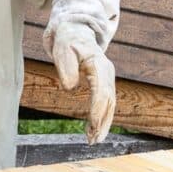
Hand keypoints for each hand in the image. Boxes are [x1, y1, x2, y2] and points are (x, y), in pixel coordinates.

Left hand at [43, 21, 114, 144]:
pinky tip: (94, 130)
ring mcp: (108, 77)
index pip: (101, 90)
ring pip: (110, 103)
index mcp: (98, 64)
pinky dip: (102, 117)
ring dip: (103, 123)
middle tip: (93, 139)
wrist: (75, 31)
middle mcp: (107, 71)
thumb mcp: (62, 50)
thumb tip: (69, 87)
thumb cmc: (67, 41)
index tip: (91, 123)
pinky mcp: (105, 82)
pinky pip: (106, 102)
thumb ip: (65, 67)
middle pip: (109, 100)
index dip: (97, 108)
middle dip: (102, 121)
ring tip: (94, 140)